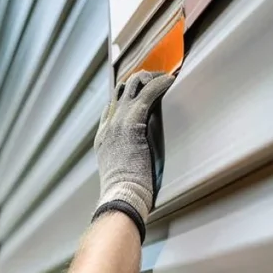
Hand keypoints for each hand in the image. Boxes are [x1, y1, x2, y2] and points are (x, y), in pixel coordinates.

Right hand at [92, 70, 174, 242]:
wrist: (122, 195)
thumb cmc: (124, 191)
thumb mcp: (119, 169)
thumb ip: (126, 155)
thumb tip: (140, 152)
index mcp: (103, 137)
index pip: (111, 106)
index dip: (126, 94)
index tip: (141, 90)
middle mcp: (108, 126)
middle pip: (120, 91)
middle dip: (139, 81)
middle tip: (156, 79)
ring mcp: (118, 122)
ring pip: (132, 86)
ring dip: (149, 78)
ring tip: (164, 78)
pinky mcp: (133, 122)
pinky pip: (148, 93)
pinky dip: (160, 84)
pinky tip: (170, 81)